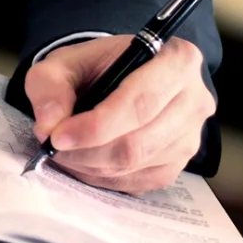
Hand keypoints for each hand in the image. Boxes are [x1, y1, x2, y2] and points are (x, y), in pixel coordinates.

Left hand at [25, 35, 215, 192]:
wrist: (118, 78)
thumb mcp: (65, 62)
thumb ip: (50, 86)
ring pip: (135, 164)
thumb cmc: (96, 68)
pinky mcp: (178, 165)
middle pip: (138, 141)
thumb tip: (49, 125)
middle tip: (54, 147)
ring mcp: (190, 137)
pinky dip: (103, 177)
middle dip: (87, 151)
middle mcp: (194, 99)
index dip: (96, 126)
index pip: (140, 102)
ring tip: (65, 151)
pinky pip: (137, 181)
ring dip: (90, 165)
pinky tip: (85, 161)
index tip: (57, 136)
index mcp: (177, 60)